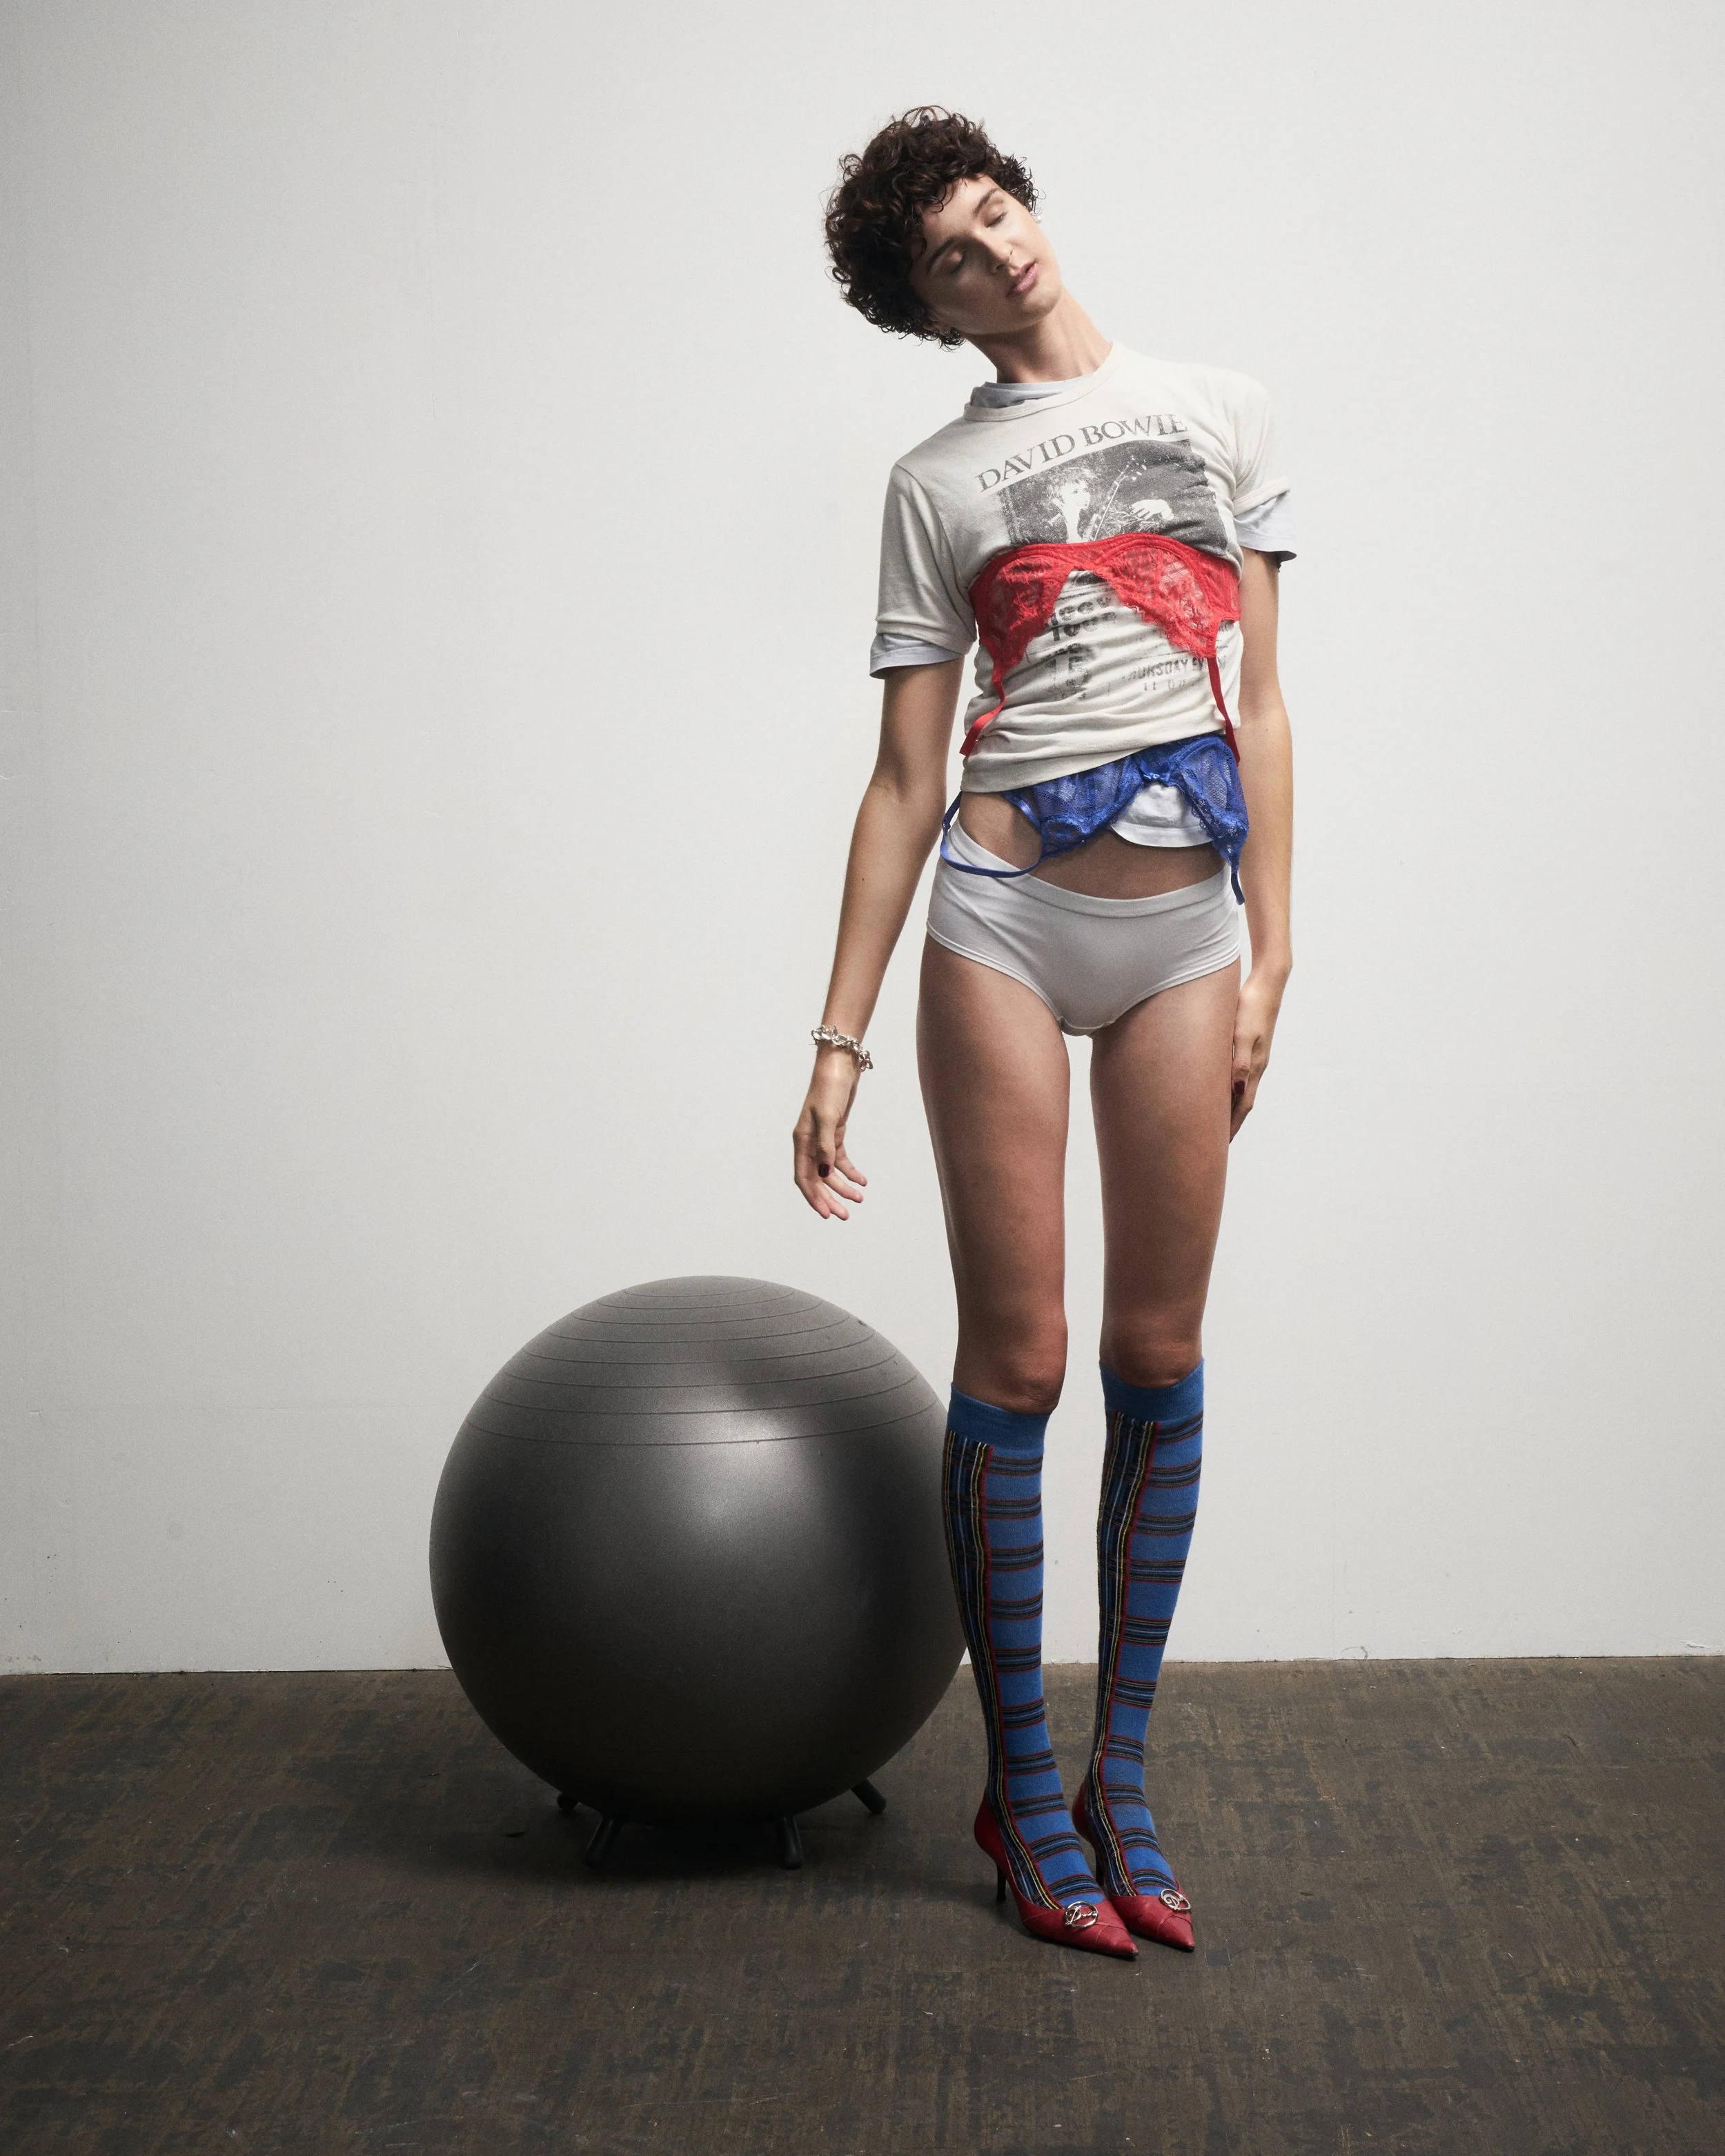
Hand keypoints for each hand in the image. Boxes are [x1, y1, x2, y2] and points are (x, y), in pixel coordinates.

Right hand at [793, 1048, 869, 1218]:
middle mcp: (808, 1143)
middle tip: (845, 1215)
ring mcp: (821, 1139)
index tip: (826, 1214)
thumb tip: (826, 1174)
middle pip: (817, 1179)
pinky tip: (862, 1180)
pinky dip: (850, 1171)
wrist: (840, 1066)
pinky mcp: (834, 1133)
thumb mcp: (828, 1117)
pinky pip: (840, 1159)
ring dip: (842, 1186)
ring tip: (859, 1199)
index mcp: (802, 1141)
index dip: (814, 1197)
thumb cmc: (830, 1088)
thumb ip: (825, 1146)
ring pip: (829, 1171)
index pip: (804, 1177)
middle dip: (830, 1198)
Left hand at [1230, 965, 1286, 1139]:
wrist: (1267, 984)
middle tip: (1215, 1141)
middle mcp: (1256, 1065)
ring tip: (1216, 1121)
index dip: (1232, 1125)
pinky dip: (1229, 1088)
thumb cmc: (1251, 1007)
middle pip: (1243, 1102)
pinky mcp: (1250, 1045)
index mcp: (1254, 1067)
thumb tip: (1237, 1091)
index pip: (1243, 1105)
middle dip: (1230, 1122)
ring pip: (1241, 1089)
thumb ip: (1239, 1062)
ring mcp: (1254, 1056)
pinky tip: (1220, 1088)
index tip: (1220, 1144)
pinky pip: (1239, 1075)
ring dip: (1230, 1106)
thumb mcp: (1241, 1034)